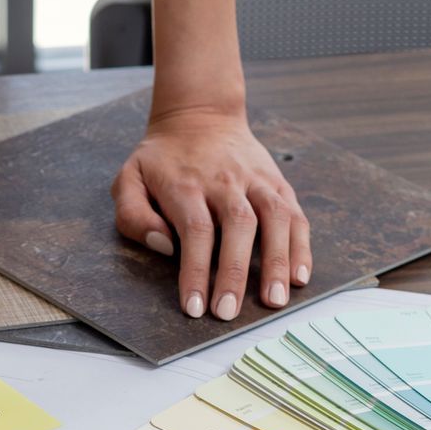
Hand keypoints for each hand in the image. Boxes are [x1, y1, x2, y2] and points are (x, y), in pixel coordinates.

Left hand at [111, 105, 311, 318]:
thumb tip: (163, 246)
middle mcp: (225, 181)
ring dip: (277, 261)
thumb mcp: (129, 179)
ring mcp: (256, 180)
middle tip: (229, 313)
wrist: (200, 116)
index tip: (195, 307)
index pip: (195, 231)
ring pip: (275, 218)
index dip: (196, 271)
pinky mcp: (277, 182)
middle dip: (234, 273)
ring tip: (275, 300)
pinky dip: (301, 246)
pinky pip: (294, 214)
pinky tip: (300, 276)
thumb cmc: (161, 160)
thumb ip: (134, 215)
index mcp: (186, 184)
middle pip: (238, 226)